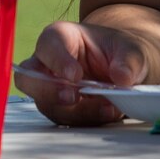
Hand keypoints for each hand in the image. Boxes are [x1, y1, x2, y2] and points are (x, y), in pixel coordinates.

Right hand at [13, 21, 149, 126]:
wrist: (124, 70)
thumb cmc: (119, 52)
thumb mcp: (130, 49)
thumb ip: (128, 61)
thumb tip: (122, 78)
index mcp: (58, 38)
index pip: (47, 47)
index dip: (57, 61)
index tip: (75, 75)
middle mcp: (47, 65)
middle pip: (29, 79)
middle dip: (47, 91)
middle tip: (72, 97)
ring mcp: (51, 91)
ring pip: (48, 104)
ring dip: (76, 110)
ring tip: (106, 107)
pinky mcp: (62, 110)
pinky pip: (67, 120)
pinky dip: (87, 119)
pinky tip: (108, 112)